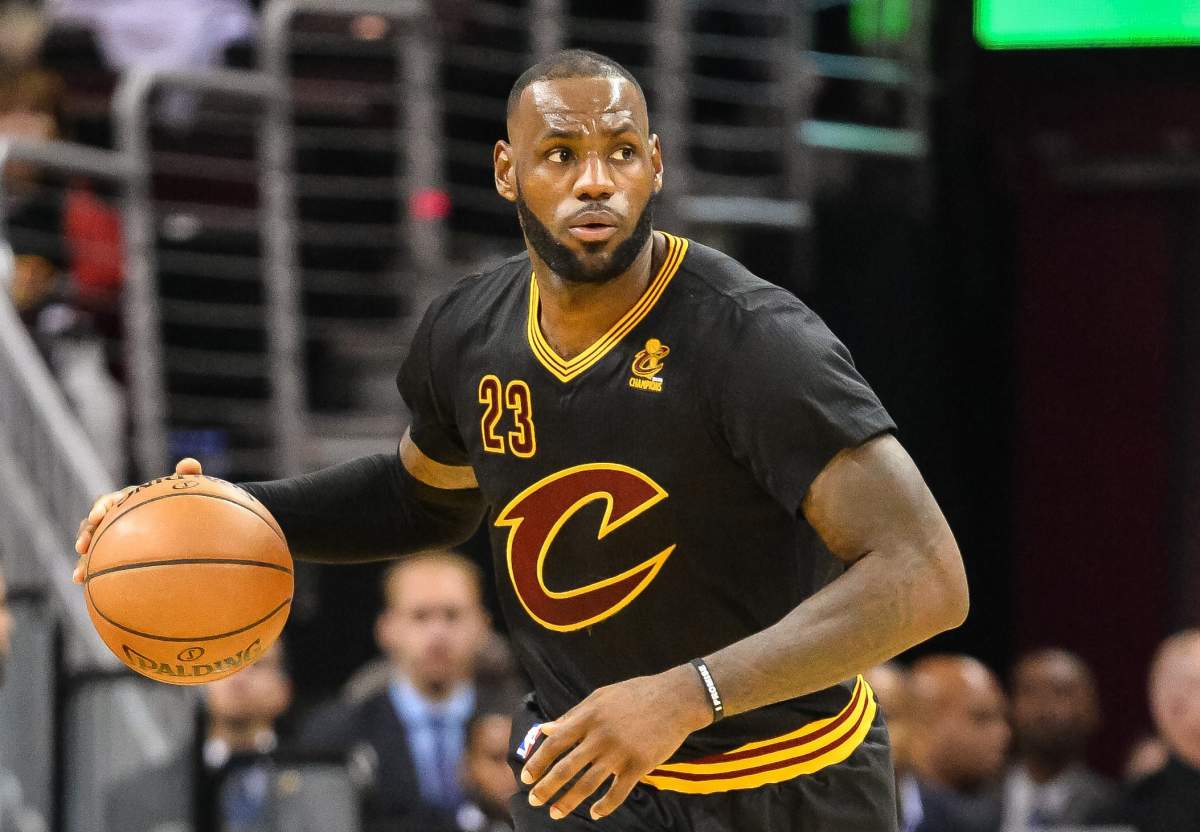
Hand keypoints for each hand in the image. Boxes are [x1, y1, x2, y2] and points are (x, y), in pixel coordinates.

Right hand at [72, 458, 202, 582]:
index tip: (98, 516)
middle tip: (82, 546)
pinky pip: (98, 562)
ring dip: (83, 558)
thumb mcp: (186, 491)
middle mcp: (115, 517)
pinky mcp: (113, 553)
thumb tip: (189, 464)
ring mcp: (112, 536)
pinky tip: (84, 584)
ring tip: (80, 574)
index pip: (110, 501)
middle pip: (93, 524)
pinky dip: (89, 570)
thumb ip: (187, 476)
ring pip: (91, 545)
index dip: (102, 507)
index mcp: (127, 500)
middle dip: (86, 534)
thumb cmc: (183, 505)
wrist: (183, 526)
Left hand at [521, 664, 712, 820]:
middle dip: (546, 787)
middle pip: (566, 767)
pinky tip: (593, 813)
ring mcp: (620, 752)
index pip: (555, 743)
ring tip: (555, 813)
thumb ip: (572, 715)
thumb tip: (545, 729)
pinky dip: (604, 806)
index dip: (538, 761)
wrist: (676, 698)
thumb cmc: (635, 695)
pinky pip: (617, 792)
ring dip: (568, 801)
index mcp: (589, 716)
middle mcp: (601, 735)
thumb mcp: (600, 697)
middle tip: (533, 801)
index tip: (525, 777)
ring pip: (587, 784)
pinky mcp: (639, 765)